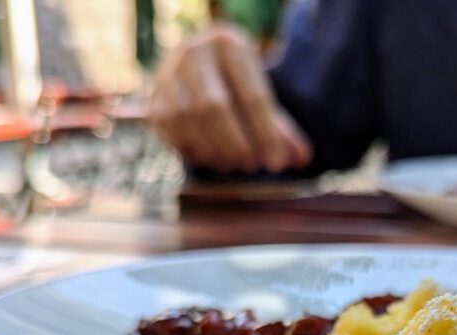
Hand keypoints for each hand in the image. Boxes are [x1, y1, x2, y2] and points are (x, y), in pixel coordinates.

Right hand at [149, 23, 312, 173]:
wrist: (197, 62)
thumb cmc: (237, 83)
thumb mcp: (261, 95)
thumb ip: (281, 128)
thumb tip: (302, 159)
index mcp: (229, 46)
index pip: (252, 95)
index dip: (266, 134)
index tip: (277, 164)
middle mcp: (194, 54)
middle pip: (213, 107)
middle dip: (234, 143)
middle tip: (252, 166)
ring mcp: (168, 75)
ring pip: (186, 120)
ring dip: (212, 151)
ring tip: (232, 164)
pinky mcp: (154, 100)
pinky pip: (169, 132)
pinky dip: (191, 152)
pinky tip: (209, 159)